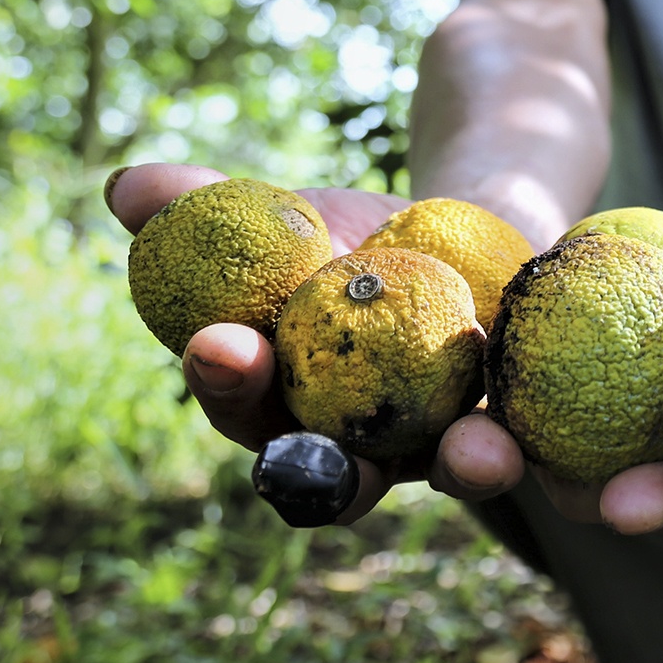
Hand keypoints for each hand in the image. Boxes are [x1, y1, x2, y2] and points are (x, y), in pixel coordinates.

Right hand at [107, 163, 526, 523]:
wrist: (463, 223)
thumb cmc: (348, 233)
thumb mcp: (284, 213)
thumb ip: (204, 206)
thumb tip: (125, 186)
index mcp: (286, 410)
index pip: (245, 412)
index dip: (226, 386)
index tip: (217, 341)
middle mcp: (362, 450)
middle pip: (339, 476)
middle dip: (328, 467)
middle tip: (327, 440)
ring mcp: (444, 445)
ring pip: (450, 472)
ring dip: (463, 468)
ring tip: (475, 450)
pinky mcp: (520, 424)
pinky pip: (528, 436)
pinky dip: (531, 431)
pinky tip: (537, 416)